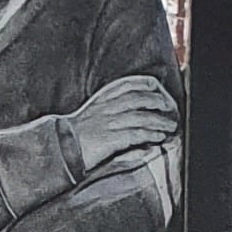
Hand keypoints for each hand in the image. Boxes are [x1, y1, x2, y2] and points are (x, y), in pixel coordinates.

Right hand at [66, 75, 180, 173]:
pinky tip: (159, 137)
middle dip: (158, 102)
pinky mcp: (110, 139)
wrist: (61, 147)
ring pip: (142, 117)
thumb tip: (133, 107)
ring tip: (170, 127)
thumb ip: (111, 105)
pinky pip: (136, 134)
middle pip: (140, 99)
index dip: (147, 85)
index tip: (158, 89)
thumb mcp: (93, 111)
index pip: (129, 84)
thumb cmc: (78, 132)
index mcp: (103, 98)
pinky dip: (151, 135)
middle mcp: (107, 107)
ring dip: (160, 122)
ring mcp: (109, 123)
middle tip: (170, 109)